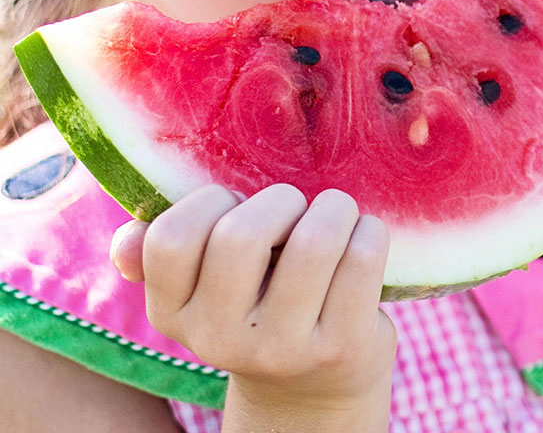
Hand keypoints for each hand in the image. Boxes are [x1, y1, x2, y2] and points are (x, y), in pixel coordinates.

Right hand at [110, 185, 395, 431]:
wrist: (314, 387)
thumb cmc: (259, 310)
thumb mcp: (205, 294)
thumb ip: (163, 259)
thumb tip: (126, 239)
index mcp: (174, 314)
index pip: (171, 239)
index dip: (210, 201)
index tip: (237, 206)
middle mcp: (221, 340)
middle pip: (241, 236)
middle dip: (279, 200)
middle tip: (295, 208)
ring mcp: (284, 348)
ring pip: (314, 241)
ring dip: (333, 209)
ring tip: (335, 215)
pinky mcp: (342, 346)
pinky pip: (362, 258)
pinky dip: (369, 230)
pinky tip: (363, 236)